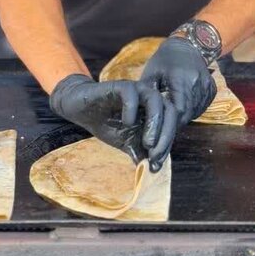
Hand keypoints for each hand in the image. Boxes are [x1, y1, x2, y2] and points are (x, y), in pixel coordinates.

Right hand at [49, 74, 169, 165]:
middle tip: (154, 153)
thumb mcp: (126, 143)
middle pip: (170, 110)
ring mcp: (135, 90)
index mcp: (154, 111)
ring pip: (155, 99)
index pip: (171, 124)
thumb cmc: (107, 124)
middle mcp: (149, 98)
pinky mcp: (119, 85)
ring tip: (147, 142)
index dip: (167, 143)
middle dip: (166, 134)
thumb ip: (140, 152)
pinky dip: (132, 108)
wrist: (83, 111)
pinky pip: (131, 92)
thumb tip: (155, 170)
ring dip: (154, 123)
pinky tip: (126, 123)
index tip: (157, 162)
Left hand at [139, 36, 216, 168]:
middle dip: (169, 136)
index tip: (152, 145)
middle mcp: (197, 83)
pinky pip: (198, 110)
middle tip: (157, 156)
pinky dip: (185, 119)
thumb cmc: (164, 60)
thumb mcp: (151, 74)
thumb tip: (134, 121)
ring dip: (176, 130)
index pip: (176, 109)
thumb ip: (145, 95)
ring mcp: (207, 88)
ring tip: (161, 148)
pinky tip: (173, 127)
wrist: (189, 46)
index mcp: (181, 77)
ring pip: (191, 116)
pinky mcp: (212, 91)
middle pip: (184, 117)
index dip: (164, 128)